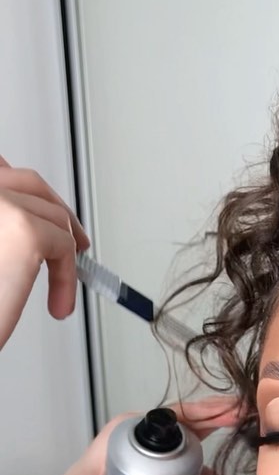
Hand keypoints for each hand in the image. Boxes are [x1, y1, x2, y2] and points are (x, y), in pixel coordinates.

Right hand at [0, 155, 90, 348]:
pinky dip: (67, 278)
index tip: (39, 208)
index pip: (2, 169)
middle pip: (29, 183)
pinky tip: (58, 304)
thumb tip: (26, 217)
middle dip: (56, 210)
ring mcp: (1, 204)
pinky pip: (65, 246)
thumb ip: (2, 226)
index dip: (24, 189)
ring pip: (52, 216)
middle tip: (74, 242)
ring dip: (65, 254)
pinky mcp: (26, 231)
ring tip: (61, 291)